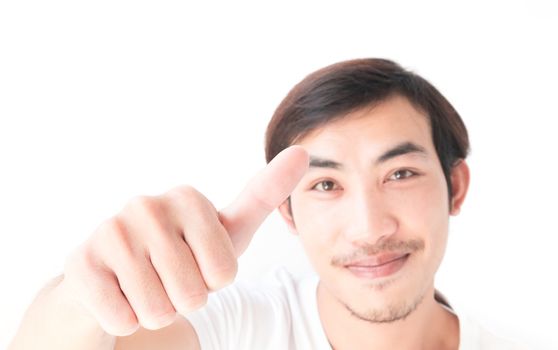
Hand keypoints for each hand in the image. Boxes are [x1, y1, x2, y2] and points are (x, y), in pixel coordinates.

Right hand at [58, 146, 308, 335]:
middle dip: (183, 299)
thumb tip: (303, 154)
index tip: (195, 262)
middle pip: (193, 294)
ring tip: (142, 286)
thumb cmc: (179, 255)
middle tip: (165, 278)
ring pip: (158, 310)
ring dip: (155, 311)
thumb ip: (264, 195)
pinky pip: (124, 319)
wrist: (113, 278)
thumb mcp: (226, 230)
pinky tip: (117, 296)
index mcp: (188, 198)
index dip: (212, 280)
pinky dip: (125, 320)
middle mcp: (146, 205)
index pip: (224, 272)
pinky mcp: (80, 264)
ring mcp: (109, 231)